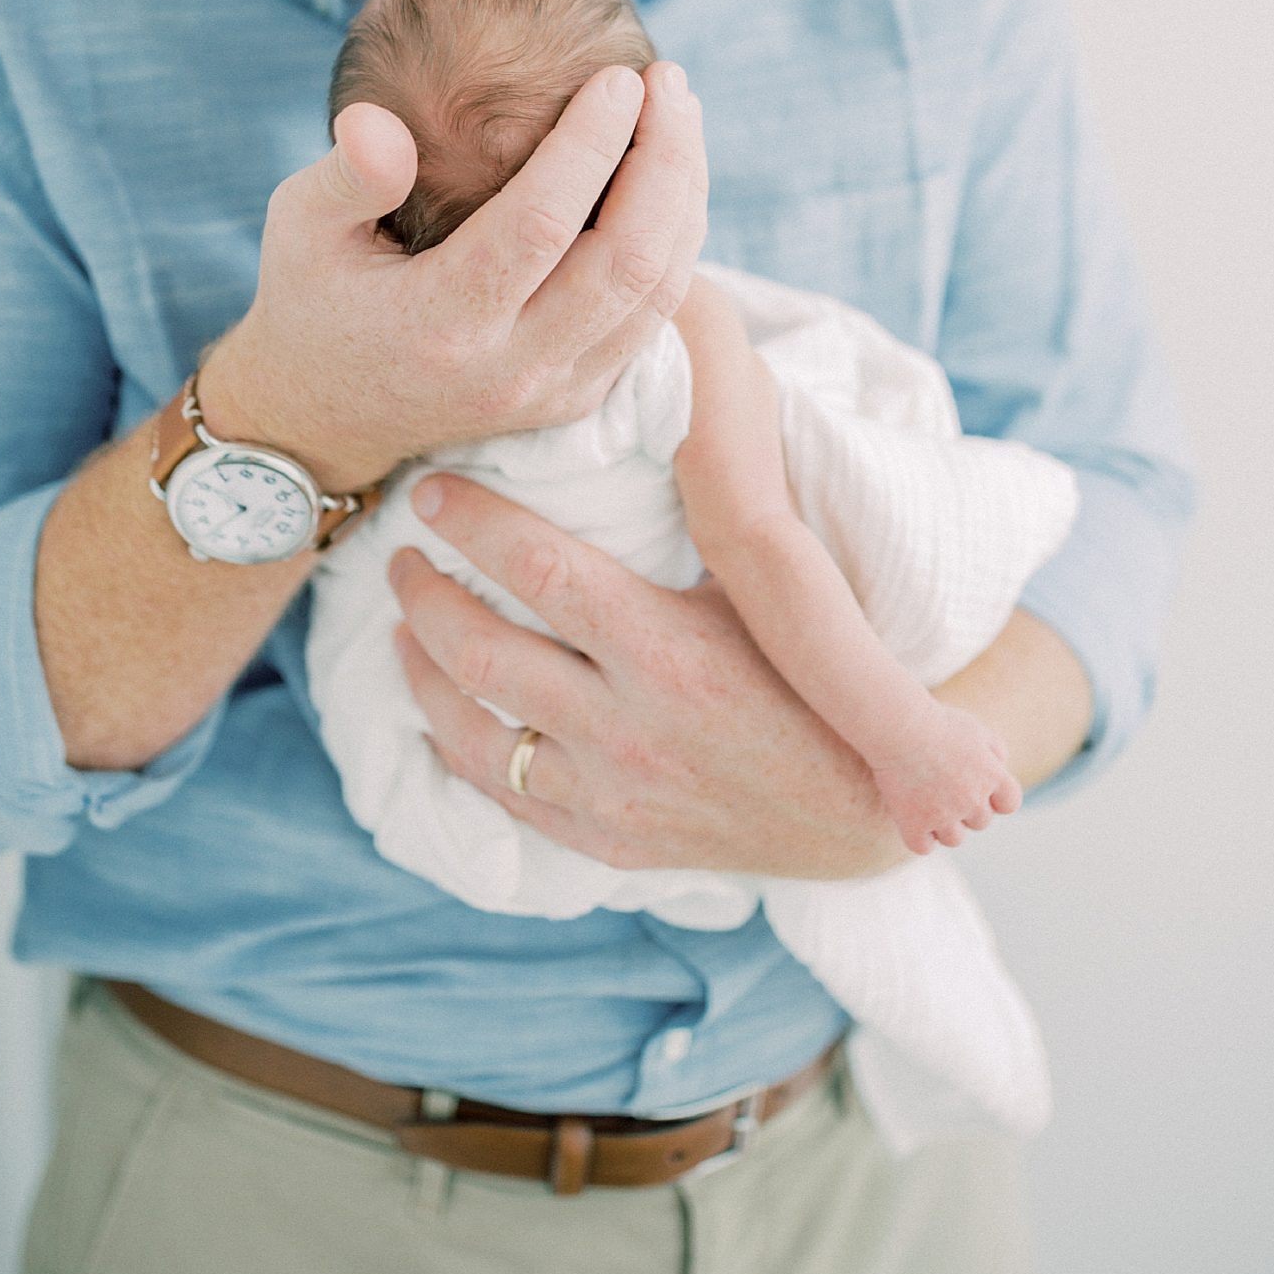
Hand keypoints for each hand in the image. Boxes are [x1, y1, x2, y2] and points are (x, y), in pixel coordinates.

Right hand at [201, 60, 707, 492]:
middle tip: (669, 81)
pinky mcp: (578, 397)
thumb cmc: (313, 298)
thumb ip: (344, 175)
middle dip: (665, 161)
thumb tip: (380, 122)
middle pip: (625, 261)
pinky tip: (674, 175)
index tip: (620, 77)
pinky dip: (678, 241)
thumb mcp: (298, 228)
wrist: (324, 418)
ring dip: (686, 196)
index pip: (539, 225)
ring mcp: (552, 391)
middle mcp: (508, 368)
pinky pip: (654, 316)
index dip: (591, 146)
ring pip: (657, 292)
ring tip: (681, 112)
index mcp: (439, 322)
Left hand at [389, 476, 902, 880]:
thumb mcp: (768, 594)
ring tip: (403, 623)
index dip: (472, 522)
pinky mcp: (606, 841)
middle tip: (402, 552)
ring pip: (470, 729)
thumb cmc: (822, 677)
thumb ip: (695, 528)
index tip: (432, 489)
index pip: (539, 569)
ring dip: (421, 668)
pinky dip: (453, 743)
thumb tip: (636, 432)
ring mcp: (610, 795)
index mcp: (670, 650)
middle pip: (480, 651)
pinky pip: (501, 793)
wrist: (871, 809)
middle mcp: (628, 728)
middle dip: (422, 593)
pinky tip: (437, 708)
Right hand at [868, 700, 1021, 854]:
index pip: (1009, 803)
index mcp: (992, 776)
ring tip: (926, 802)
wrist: (898, 726)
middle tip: (943, 786)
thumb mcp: (975, 727)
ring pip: (954, 839)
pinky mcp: (915, 825)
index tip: (977, 787)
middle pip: (980, 822)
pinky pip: (923, 846)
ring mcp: (944, 816)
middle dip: (966, 808)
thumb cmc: (935, 722)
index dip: (995, 798)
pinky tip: (910, 816)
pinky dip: (918, 836)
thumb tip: (1000, 769)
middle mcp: (972, 801)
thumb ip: (995, 750)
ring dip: (944, 826)